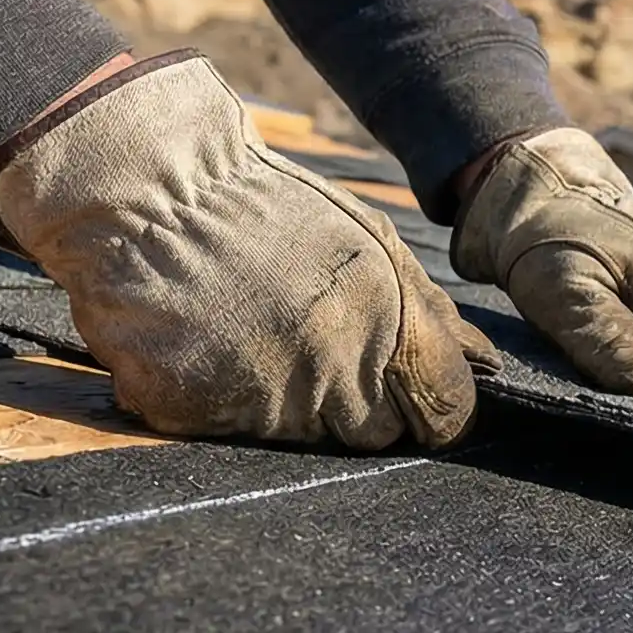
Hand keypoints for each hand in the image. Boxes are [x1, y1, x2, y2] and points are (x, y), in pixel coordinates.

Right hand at [0, 52, 495, 448]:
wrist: (149, 193)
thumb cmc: (271, 211)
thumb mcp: (368, 242)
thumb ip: (427, 313)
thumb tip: (483, 367)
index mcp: (389, 328)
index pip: (446, 412)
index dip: (435, 403)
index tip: (417, 390)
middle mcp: (333, 376)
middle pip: (378, 435)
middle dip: (365, 405)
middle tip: (322, 351)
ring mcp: (262, 404)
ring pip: (305, 438)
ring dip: (291, 402)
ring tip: (258, 336)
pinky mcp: (195, 417)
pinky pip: (229, 431)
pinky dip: (225, 401)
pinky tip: (211, 348)